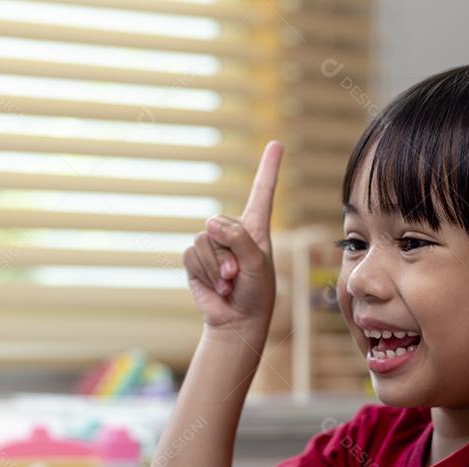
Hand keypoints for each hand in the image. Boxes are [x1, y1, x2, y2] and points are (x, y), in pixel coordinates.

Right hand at [183, 141, 283, 339]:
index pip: (262, 192)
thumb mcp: (257, 264)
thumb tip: (208, 223)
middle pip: (220, 225)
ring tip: (229, 283)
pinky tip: (217, 287)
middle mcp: (233, 232)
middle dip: (228, 253)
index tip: (277, 143)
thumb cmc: (256, 293)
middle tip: (238, 276)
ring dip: (217, 267)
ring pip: (204, 241)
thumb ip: (237, 238)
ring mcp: (213, 245)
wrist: (237, 321)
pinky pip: (192, 256)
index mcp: (256, 228)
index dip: (268, 168)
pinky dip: (205, 273)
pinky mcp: (196, 260)